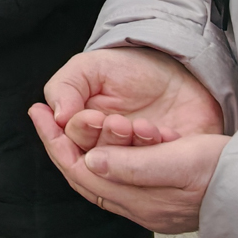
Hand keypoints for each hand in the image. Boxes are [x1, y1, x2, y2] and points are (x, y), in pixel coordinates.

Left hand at [31, 103, 227, 232]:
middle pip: (82, 175)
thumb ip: (132, 166)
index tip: (39, 114)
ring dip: (78, 146)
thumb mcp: (176, 160)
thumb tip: (92, 162)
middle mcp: (139, 207)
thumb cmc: (218, 170)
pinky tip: (98, 138)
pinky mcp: (157, 195)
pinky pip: (117, 174)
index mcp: (139, 200)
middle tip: (41, 113)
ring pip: (97, 174)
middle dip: (58, 143)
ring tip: (62, 121)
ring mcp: (148, 204)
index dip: (54, 142)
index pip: (79, 172)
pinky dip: (102, 153)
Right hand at [41, 48, 223, 152]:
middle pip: (95, 162)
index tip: (93, 117)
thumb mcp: (90, 67)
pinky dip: (163, 152)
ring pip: (127, 169)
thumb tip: (57, 117)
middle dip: (109, 142)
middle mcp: (105, 147)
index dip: (79, 132)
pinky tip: (167, 134)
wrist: (179, 73)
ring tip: (145, 127)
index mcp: (80, 127)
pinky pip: (162, 170)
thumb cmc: (129, 67)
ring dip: (135, 148)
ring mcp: (135, 159)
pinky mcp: (166, 164)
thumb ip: (66, 87)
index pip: (67, 142)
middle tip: (120, 123)